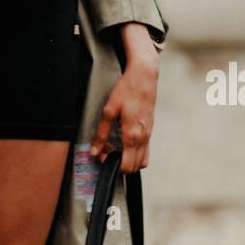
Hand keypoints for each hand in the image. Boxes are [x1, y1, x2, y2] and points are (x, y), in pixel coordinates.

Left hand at [89, 46, 158, 172]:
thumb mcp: (109, 110)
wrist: (144, 77)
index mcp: (132, 135)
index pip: (127, 165)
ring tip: (116, 148)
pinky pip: (145, 149)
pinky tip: (125, 140)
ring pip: (142, 160)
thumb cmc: (127, 90)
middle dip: (120, 165)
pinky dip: (136, 152)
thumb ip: (101, 133)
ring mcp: (148, 134)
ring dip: (130, 160)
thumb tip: (95, 150)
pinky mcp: (150, 130)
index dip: (113, 165)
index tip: (102, 157)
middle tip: (107, 152)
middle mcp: (143, 138)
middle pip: (135, 167)